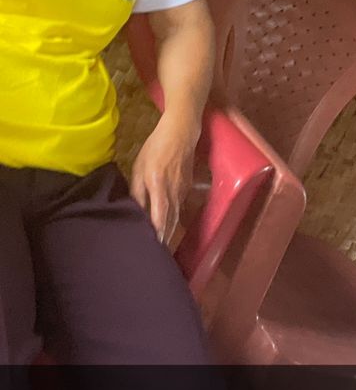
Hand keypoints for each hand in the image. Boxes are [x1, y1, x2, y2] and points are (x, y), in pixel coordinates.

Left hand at [130, 115, 198, 242]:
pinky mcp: (187, 188)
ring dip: (169, 231)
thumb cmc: (156, 148)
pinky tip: (168, 224)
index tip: (154, 249)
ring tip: (163, 246)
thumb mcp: (139, 167)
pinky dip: (173, 218)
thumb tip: (133, 210)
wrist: (181, 133)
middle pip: (170, 221)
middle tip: (158, 256)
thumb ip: (136, 190)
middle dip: (164, 239)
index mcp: (159, 188)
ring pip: (176, 216)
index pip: (159, 218)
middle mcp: (174, 194)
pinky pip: (179, 207)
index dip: (157, 234)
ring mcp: (183, 192)